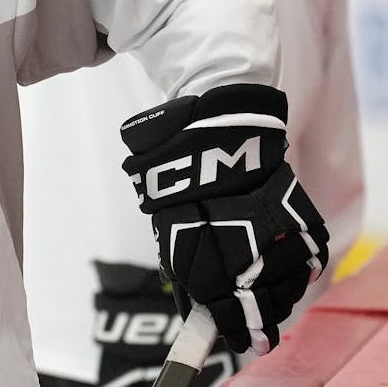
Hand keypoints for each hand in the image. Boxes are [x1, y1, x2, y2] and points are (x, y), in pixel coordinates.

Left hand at [120, 83, 328, 355]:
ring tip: (275, 307)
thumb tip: (197, 303)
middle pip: (262, 304)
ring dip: (283, 298)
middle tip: (261, 334)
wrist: (207, 138)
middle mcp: (243, 254)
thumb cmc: (179, 186)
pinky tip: (298, 275)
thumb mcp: (168, 232)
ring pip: (290, 283)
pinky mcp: (296, 215)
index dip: (235, 330)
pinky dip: (305, 268)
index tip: (241, 341)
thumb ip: (185, 270)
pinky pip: (311, 253)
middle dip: (262, 322)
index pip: (226, 312)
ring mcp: (274, 235)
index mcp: (204, 261)